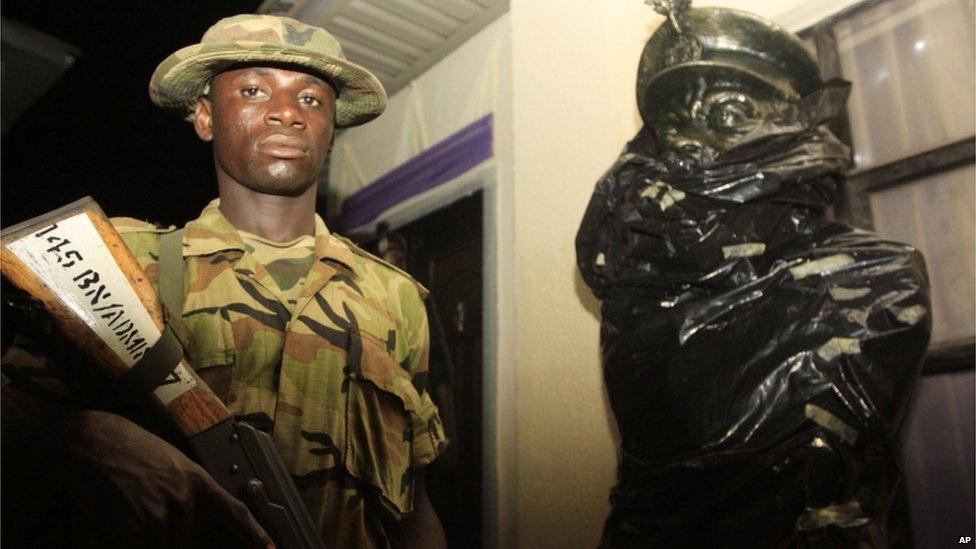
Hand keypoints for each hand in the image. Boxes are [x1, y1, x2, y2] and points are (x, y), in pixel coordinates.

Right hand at [42, 410, 274, 547]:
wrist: (92, 443)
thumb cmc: (129, 449)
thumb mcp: (173, 463)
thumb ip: (189, 492)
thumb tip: (196, 520)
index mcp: (197, 482)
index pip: (235, 513)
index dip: (255, 536)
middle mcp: (183, 501)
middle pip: (188, 544)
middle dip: (172, 540)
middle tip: (149, 518)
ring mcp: (158, 517)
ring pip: (162, 548)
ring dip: (146, 540)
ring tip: (129, 516)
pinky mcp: (129, 531)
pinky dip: (123, 543)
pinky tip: (112, 524)